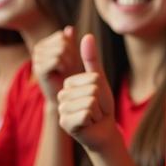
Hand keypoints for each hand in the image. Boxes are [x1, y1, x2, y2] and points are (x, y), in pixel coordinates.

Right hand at [32, 27, 81, 102]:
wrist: (65, 96)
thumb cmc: (69, 76)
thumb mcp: (71, 56)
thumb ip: (70, 42)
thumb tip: (70, 28)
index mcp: (44, 44)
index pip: (62, 36)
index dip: (71, 47)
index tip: (69, 59)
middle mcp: (37, 50)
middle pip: (62, 42)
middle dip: (70, 54)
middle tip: (67, 67)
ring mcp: (36, 59)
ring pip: (61, 50)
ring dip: (69, 61)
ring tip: (64, 71)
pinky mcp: (39, 70)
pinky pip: (57, 59)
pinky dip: (64, 66)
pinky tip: (61, 74)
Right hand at [57, 34, 118, 151]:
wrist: (103, 129)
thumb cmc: (101, 104)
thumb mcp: (99, 80)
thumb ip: (92, 59)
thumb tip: (87, 35)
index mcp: (68, 84)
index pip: (93, 78)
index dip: (101, 89)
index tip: (96, 98)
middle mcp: (61, 96)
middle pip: (93, 89)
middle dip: (101, 101)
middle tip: (95, 109)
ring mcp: (62, 110)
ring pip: (91, 101)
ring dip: (98, 111)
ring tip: (93, 116)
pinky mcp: (66, 124)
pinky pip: (87, 113)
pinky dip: (95, 119)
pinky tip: (89, 124)